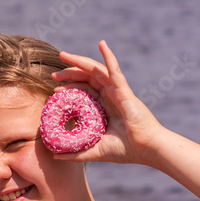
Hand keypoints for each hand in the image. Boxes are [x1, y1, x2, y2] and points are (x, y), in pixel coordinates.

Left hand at [51, 40, 166, 164]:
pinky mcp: (124, 90)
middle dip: (69, 73)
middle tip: (53, 74)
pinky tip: (102, 44)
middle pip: (86, 77)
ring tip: (63, 56)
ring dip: (79, 61)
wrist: (146, 149)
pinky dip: (108, 56)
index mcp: (103, 106)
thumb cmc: (125, 150)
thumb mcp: (95, 151)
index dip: (68, 88)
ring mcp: (117, 91)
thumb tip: (55, 156)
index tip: (54, 90)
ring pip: (95, 70)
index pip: (83, 91)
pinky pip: (115, 70)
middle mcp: (109, 95)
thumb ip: (76, 153)